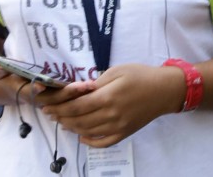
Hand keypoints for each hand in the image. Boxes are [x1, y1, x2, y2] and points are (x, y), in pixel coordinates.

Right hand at [0, 61, 87, 107]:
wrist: (15, 86)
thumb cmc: (9, 76)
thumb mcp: (1, 72)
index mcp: (27, 93)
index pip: (34, 93)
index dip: (38, 90)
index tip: (42, 85)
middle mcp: (41, 99)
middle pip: (56, 99)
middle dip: (70, 93)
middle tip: (84, 86)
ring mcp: (52, 100)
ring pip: (67, 102)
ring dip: (80, 95)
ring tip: (93, 86)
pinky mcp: (62, 98)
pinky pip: (72, 99)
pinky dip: (82, 95)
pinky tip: (95, 87)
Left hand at [42, 63, 184, 147]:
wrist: (165, 90)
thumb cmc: (141, 75)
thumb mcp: (118, 70)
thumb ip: (97, 82)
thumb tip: (80, 91)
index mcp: (108, 96)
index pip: (77, 106)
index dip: (59, 107)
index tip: (47, 105)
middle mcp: (111, 114)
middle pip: (79, 120)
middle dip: (61, 117)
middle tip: (50, 114)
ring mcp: (118, 127)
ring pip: (88, 132)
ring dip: (71, 128)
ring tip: (62, 122)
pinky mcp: (125, 133)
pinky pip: (103, 142)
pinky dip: (90, 142)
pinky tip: (82, 136)